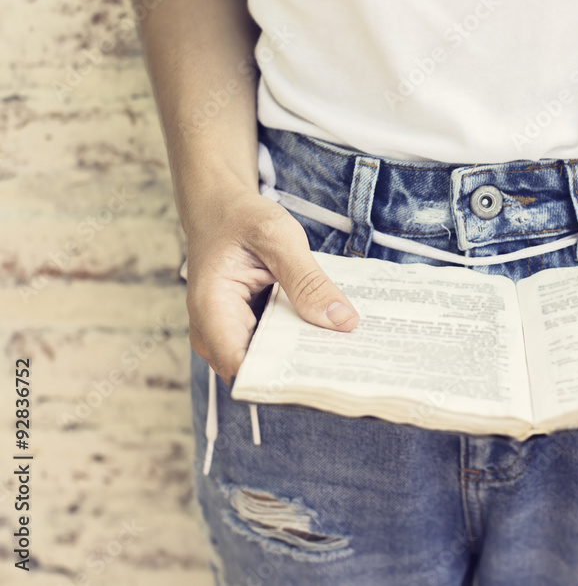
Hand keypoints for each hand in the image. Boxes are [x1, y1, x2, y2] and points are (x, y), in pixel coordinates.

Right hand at [184, 181, 359, 384]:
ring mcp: (229, 336)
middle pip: (260, 372)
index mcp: (213, 310)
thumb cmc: (242, 219)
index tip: (327, 377)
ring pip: (270, 364)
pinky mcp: (246, 332)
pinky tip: (332, 338)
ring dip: (306, 359)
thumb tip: (343, 322)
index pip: (244, 368)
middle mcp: (214, 333)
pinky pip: (274, 348)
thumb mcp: (278, 238)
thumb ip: (308, 281)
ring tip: (349, 354)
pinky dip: (301, 343)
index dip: (283, 380)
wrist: (221, 210)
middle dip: (304, 371)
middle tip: (352, 365)